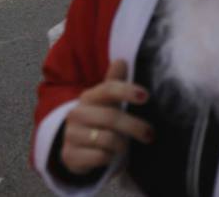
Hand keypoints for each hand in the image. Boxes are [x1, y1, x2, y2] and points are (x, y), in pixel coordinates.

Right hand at [59, 60, 153, 175]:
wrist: (76, 146)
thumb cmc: (99, 119)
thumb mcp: (107, 101)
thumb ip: (115, 82)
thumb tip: (121, 61)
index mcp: (89, 96)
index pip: (108, 89)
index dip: (127, 91)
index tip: (146, 96)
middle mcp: (77, 113)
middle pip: (111, 117)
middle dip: (135, 127)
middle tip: (149, 134)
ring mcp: (71, 134)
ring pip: (107, 139)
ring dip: (121, 145)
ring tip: (123, 146)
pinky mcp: (69, 155)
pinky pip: (99, 157)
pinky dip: (109, 158)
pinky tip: (109, 155)